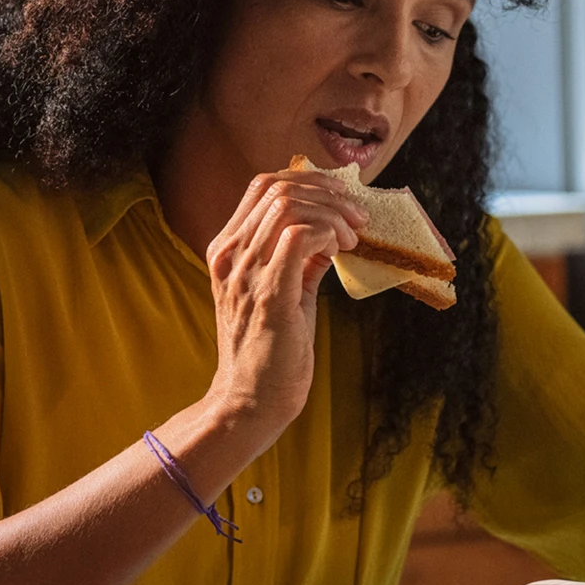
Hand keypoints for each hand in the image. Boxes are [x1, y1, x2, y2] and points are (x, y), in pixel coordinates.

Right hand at [203, 168, 366, 429]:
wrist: (248, 403)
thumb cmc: (266, 354)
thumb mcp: (281, 294)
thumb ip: (298, 262)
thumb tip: (329, 237)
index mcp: (227, 251)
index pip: (263, 186)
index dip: (309, 181)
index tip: (341, 199)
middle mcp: (229, 255)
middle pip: (277, 187)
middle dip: (327, 192)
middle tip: (357, 218)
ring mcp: (245, 273)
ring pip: (289, 204)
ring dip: (332, 212)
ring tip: (352, 236)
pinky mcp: (268, 294)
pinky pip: (299, 236)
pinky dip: (327, 232)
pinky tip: (341, 249)